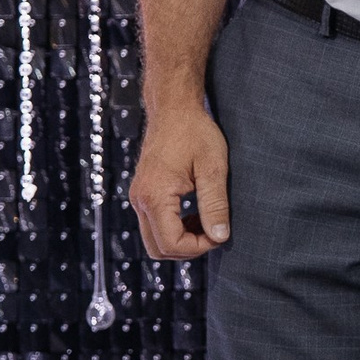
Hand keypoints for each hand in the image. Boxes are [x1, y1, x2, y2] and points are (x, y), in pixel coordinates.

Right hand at [129, 98, 230, 260]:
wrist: (174, 109)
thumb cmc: (195, 132)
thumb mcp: (213, 167)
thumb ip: (215, 204)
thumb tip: (220, 237)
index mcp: (155, 195)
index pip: (171, 243)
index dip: (199, 247)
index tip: (220, 234)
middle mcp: (140, 200)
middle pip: (157, 249)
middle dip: (188, 249)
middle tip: (214, 233)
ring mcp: (138, 198)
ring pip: (154, 241)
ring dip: (181, 241)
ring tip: (206, 223)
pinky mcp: (143, 194)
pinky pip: (154, 226)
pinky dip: (174, 230)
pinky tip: (195, 215)